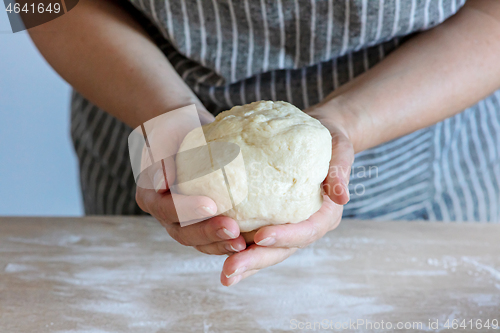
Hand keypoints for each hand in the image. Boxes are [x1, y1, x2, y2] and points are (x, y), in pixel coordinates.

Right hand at [135, 106, 247, 254]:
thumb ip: (161, 158)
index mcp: (149, 196)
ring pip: (200, 242)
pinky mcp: (203, 223)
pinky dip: (229, 241)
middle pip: (183, 233)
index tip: (210, 205)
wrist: (186, 131)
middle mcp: (166, 214)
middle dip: (209, 234)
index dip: (186, 210)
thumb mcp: (164, 135)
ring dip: (221, 244)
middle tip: (233, 231)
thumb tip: (161, 184)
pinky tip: (250, 240)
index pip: (166, 208)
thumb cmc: (173, 129)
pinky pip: (214, 238)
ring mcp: (184, 222)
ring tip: (243, 243)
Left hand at [220, 107, 354, 285]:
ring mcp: (286, 226)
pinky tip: (216, 249)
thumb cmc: (330, 142)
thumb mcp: (340, 149)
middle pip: (281, 249)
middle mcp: (305, 226)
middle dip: (255, 261)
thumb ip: (340, 170)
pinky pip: (253, 236)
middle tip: (230, 271)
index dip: (285, 236)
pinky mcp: (270, 219)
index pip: (307, 231)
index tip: (261, 236)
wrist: (320, 137)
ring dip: (243, 262)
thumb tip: (342, 196)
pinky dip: (235, 245)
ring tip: (223, 274)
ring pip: (264, 250)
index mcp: (324, 214)